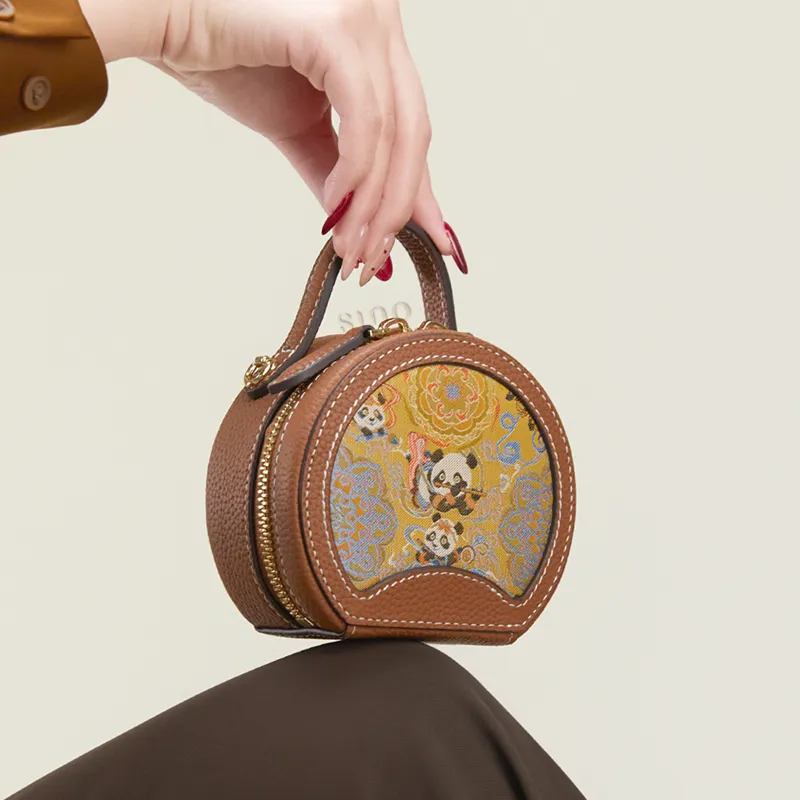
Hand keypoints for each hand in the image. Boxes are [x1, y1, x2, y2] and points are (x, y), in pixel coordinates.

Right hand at [81, 0, 466, 283]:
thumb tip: (359, 224)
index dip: (421, 190)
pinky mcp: (336, 31)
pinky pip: (364, 121)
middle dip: (398, 208)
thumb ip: (336, 173)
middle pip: (414, 133)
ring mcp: (363, 20)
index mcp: (377, 42)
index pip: (412, 126)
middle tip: (376, 260)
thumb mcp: (298, 128)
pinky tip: (337, 207)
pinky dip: (356, 173)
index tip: (431, 241)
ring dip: (374, 204)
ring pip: (394, 133)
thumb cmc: (226, 58)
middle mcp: (381, 21)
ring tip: (353, 249)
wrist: (164, 21)